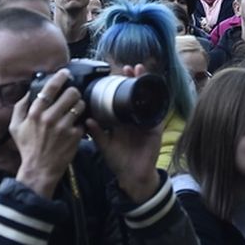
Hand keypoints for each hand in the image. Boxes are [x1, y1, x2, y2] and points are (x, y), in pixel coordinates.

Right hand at [12, 70, 84, 198]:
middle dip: (73, 92)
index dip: (60, 77)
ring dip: (79, 105)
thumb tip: (28, 92)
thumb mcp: (15, 127)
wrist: (39, 169)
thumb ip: (19, 107)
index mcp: (35, 113)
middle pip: (71, 93)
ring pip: (80, 105)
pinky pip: (83, 121)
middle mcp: (49, 118)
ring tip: (76, 109)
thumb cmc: (27, 147)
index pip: (50, 88)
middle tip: (72, 95)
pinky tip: (77, 124)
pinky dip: (82, 121)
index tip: (65, 73)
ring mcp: (63, 127)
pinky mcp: (74, 136)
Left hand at [88, 65, 165, 202]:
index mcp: (122, 120)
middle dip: (134, 80)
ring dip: (146, 85)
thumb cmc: (119, 161)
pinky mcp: (155, 128)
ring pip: (147, 99)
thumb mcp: (105, 146)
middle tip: (130, 68)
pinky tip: (156, 91)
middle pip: (135, 94)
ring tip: (142, 72)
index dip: (120, 86)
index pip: (121, 98)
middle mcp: (134, 118)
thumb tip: (87, 119)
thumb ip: (97, 133)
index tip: (116, 73)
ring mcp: (146, 122)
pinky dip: (158, 101)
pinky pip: (157, 112)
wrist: (132, 176)